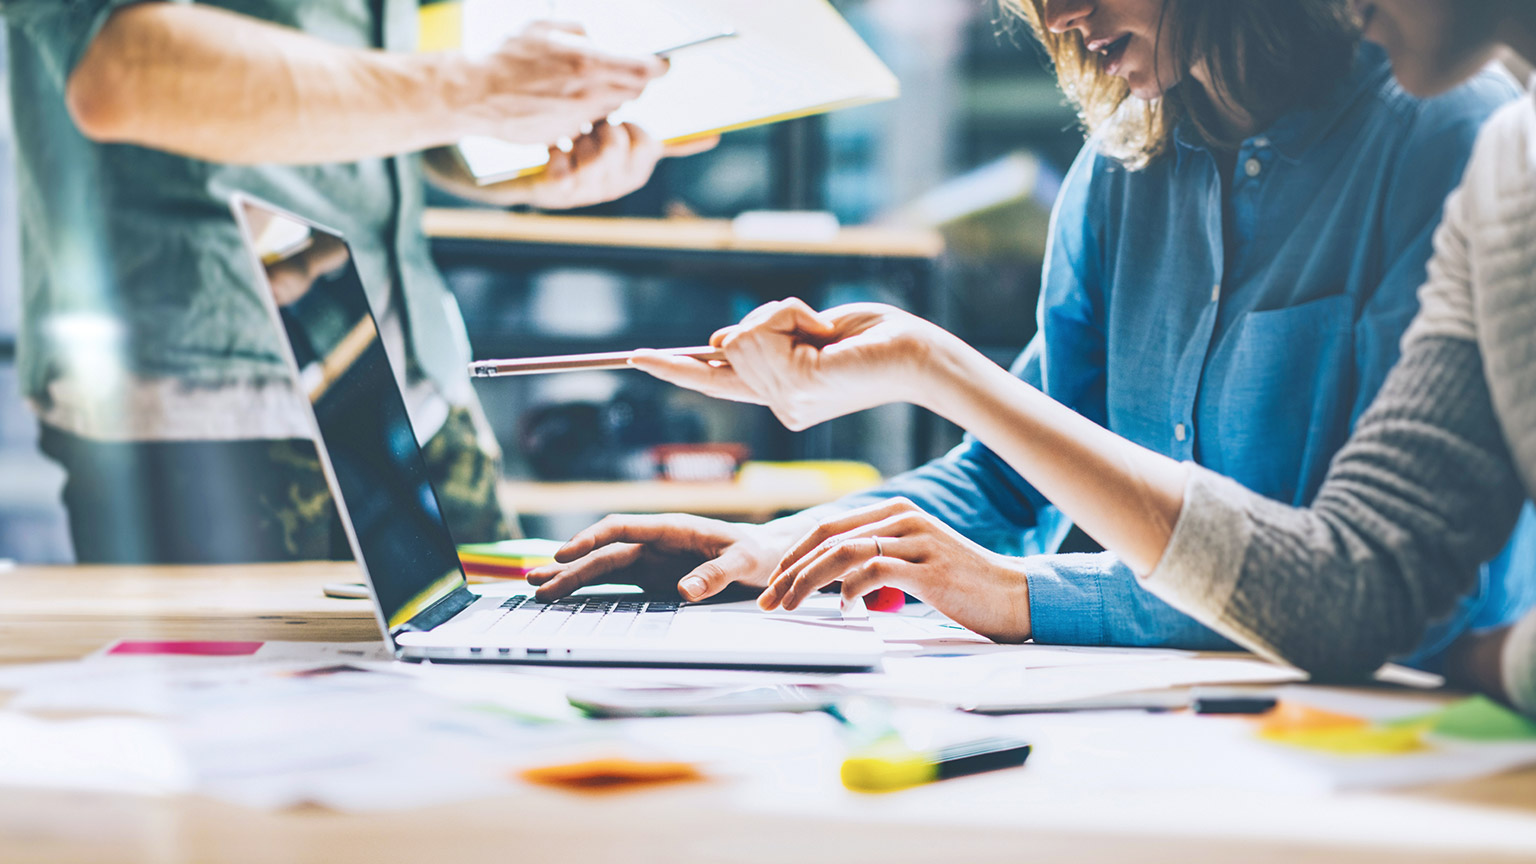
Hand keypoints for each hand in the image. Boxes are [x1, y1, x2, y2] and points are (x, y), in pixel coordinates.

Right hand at [456, 21, 667, 144]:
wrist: (474, 95)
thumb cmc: (504, 58)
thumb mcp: (541, 27)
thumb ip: (577, 30)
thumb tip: (597, 38)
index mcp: (585, 62)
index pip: (640, 69)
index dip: (656, 66)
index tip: (662, 63)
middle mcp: (586, 94)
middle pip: (633, 92)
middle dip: (634, 81)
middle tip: (627, 71)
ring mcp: (577, 118)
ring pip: (614, 109)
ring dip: (611, 97)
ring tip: (591, 83)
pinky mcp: (565, 134)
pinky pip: (590, 123)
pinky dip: (590, 112)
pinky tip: (570, 100)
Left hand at [512, 122, 715, 208]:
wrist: (532, 175)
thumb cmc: (579, 148)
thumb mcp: (617, 135)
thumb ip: (648, 127)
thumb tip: (702, 122)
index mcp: (635, 173)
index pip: (648, 144)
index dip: (629, 126)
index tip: (616, 124)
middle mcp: (616, 187)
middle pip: (617, 143)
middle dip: (599, 127)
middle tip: (587, 131)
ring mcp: (589, 193)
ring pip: (591, 152)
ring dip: (577, 137)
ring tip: (571, 141)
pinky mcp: (561, 193)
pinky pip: (563, 165)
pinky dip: (555, 151)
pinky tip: (554, 152)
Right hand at [525, 514, 802, 601]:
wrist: (766, 557)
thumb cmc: (756, 553)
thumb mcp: (743, 562)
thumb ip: (716, 574)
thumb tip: (683, 591)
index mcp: (672, 528)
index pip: (622, 527)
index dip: (591, 538)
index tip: (565, 553)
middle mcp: (654, 542)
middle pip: (603, 551)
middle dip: (569, 565)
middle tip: (536, 582)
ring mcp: (650, 560)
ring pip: (602, 566)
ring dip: (571, 576)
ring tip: (537, 587)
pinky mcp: (651, 578)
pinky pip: (615, 582)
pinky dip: (589, 588)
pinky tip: (564, 594)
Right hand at [631, 298, 966, 429]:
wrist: (917, 355)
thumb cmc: (875, 338)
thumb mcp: (810, 330)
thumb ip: (765, 337)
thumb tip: (720, 341)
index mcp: (782, 395)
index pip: (715, 382)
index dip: (675, 367)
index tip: (635, 357)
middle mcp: (779, 406)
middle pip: (729, 345)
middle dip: (768, 318)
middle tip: (819, 328)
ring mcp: (784, 402)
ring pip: (740, 337)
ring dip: (782, 314)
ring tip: (824, 332)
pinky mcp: (794, 386)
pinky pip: (759, 332)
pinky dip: (788, 315)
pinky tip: (821, 332)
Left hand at [759, 498, 1031, 642]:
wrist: (1014, 596)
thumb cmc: (962, 586)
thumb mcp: (914, 563)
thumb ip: (877, 562)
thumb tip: (835, 584)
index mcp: (897, 512)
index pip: (829, 526)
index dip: (795, 553)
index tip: (773, 581)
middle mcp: (904, 518)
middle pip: (828, 537)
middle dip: (790, 568)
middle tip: (768, 598)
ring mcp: (916, 540)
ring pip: (843, 553)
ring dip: (806, 581)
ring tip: (788, 605)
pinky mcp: (928, 568)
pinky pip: (873, 572)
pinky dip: (849, 590)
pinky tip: (844, 608)